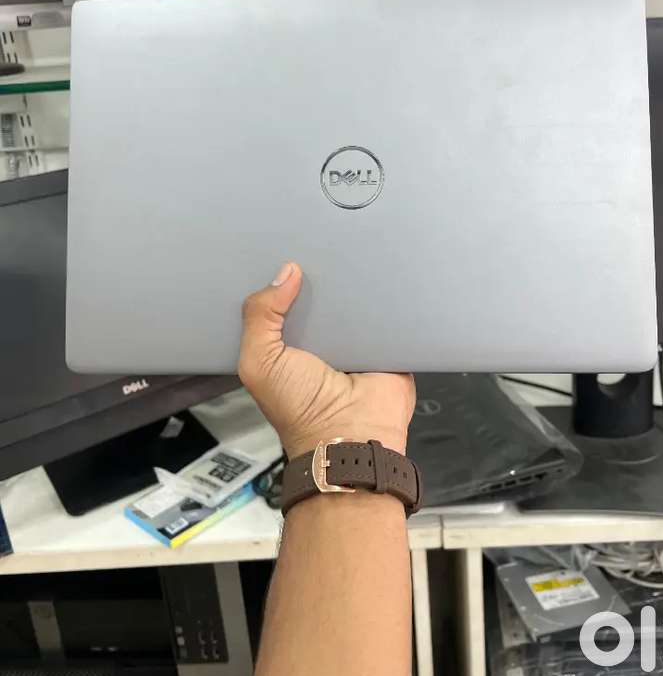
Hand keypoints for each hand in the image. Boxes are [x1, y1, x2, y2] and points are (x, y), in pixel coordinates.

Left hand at [238, 262, 415, 459]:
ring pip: (357, 299)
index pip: (283, 302)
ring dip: (356, 281)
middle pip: (321, 295)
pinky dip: (389, 296)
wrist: (352, 435)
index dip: (281, 279)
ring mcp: (358, 340)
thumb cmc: (299, 407)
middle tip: (321, 241)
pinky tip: (384, 271)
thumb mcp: (260, 362)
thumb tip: (286, 273)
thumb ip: (260, 316)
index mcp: (289, 344)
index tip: (282, 249)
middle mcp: (323, 340)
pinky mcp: (389, 342)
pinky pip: (390, 312)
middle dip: (320, 273)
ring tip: (354, 247)